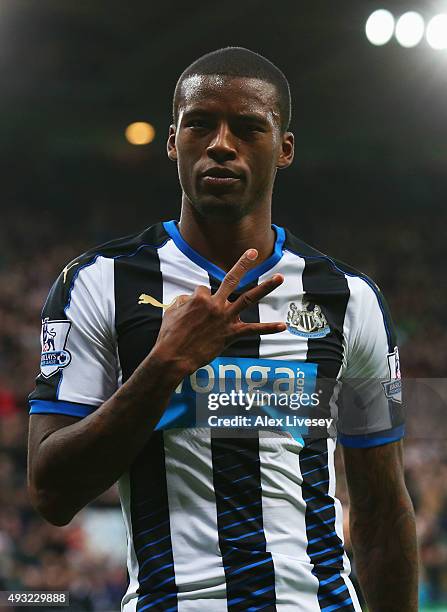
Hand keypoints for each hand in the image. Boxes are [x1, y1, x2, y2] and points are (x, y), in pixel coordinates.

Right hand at [152, 249, 285, 375]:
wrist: (173, 356)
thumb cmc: (169, 335)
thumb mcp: (171, 311)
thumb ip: (182, 301)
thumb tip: (189, 299)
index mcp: (200, 297)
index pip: (204, 289)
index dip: (200, 299)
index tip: (194, 311)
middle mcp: (215, 304)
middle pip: (232, 278)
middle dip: (243, 264)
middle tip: (253, 252)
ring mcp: (226, 318)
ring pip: (249, 297)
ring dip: (265, 287)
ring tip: (279, 277)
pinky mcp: (232, 334)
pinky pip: (254, 330)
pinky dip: (269, 328)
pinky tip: (283, 326)